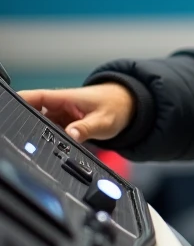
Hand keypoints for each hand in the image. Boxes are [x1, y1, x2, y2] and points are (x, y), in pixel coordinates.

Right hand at [19, 84, 134, 142]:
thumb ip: (86, 129)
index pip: (32, 97)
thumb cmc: (117, 107)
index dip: (18, 105)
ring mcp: (60, 115)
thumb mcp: (103, 120)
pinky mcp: (64, 124)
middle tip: (29, 141)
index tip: (11, 117)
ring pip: (41, 126)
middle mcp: (58, 105)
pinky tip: (54, 148)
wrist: (129, 106)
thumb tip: (70, 136)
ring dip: (41, 136)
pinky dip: (51, 140)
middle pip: (32, 114)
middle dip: (29, 126)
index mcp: (63, 98)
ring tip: (45, 147)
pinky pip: (51, 132)